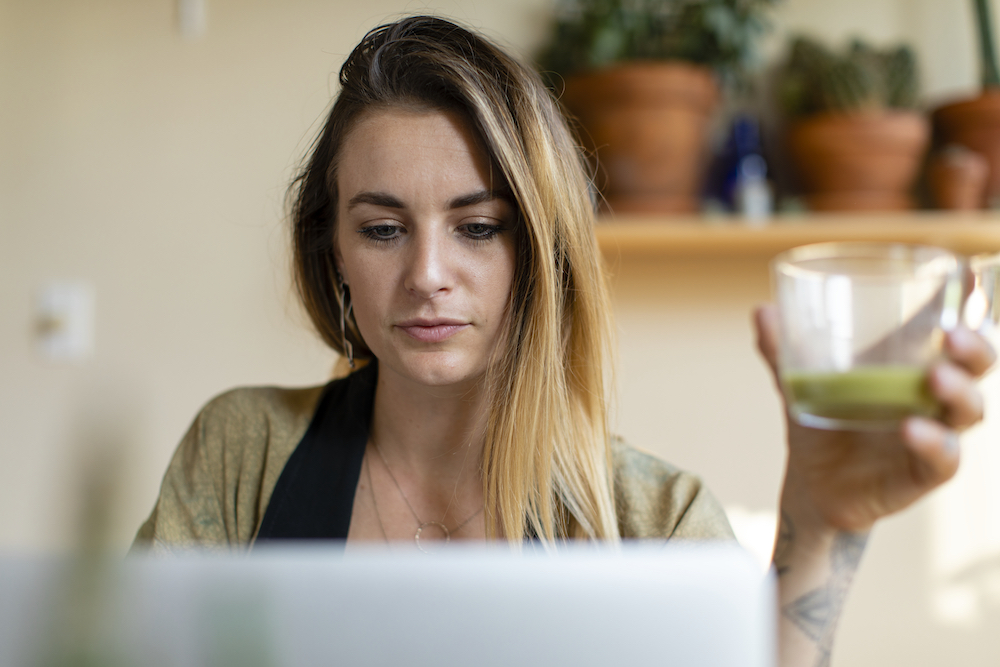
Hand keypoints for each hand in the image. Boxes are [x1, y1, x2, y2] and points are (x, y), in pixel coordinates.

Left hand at [754, 303, 994, 532]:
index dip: (968, 306)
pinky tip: (910, 429)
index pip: (952, 331)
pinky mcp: (922, 473)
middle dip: (976, 348)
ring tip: (936, 376)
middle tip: (954, 334)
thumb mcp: (800, 381)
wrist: (810, 484)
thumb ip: (782, 348)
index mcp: (913, 366)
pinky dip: (931, 442)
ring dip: (958, 391)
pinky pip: (943, 458)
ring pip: (967, 411)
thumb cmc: (821, 421)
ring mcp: (933, 434)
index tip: (965, 279)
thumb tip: (763, 310)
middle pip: (976, 368)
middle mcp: (933, 397)